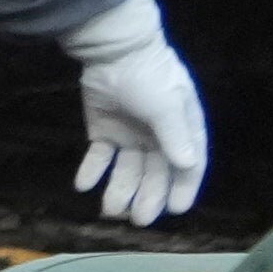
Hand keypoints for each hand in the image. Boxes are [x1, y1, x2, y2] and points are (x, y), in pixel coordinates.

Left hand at [60, 0, 208, 220]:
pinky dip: (92, 171)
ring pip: (127, 170)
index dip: (183, 188)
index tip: (176, 210)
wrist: (113, 51)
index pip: (188, 164)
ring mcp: (130, 134)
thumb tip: (188, 165)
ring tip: (110, 209)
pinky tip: (83, 185)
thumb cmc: (149, 75)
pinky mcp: (104, 131)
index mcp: (182, 128)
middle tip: (138, 220)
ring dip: (120, 190)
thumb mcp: (166, 105)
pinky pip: (99, 157)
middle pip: (155, 173)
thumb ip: (175, 136)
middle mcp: (158, 136)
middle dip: (148, 196)